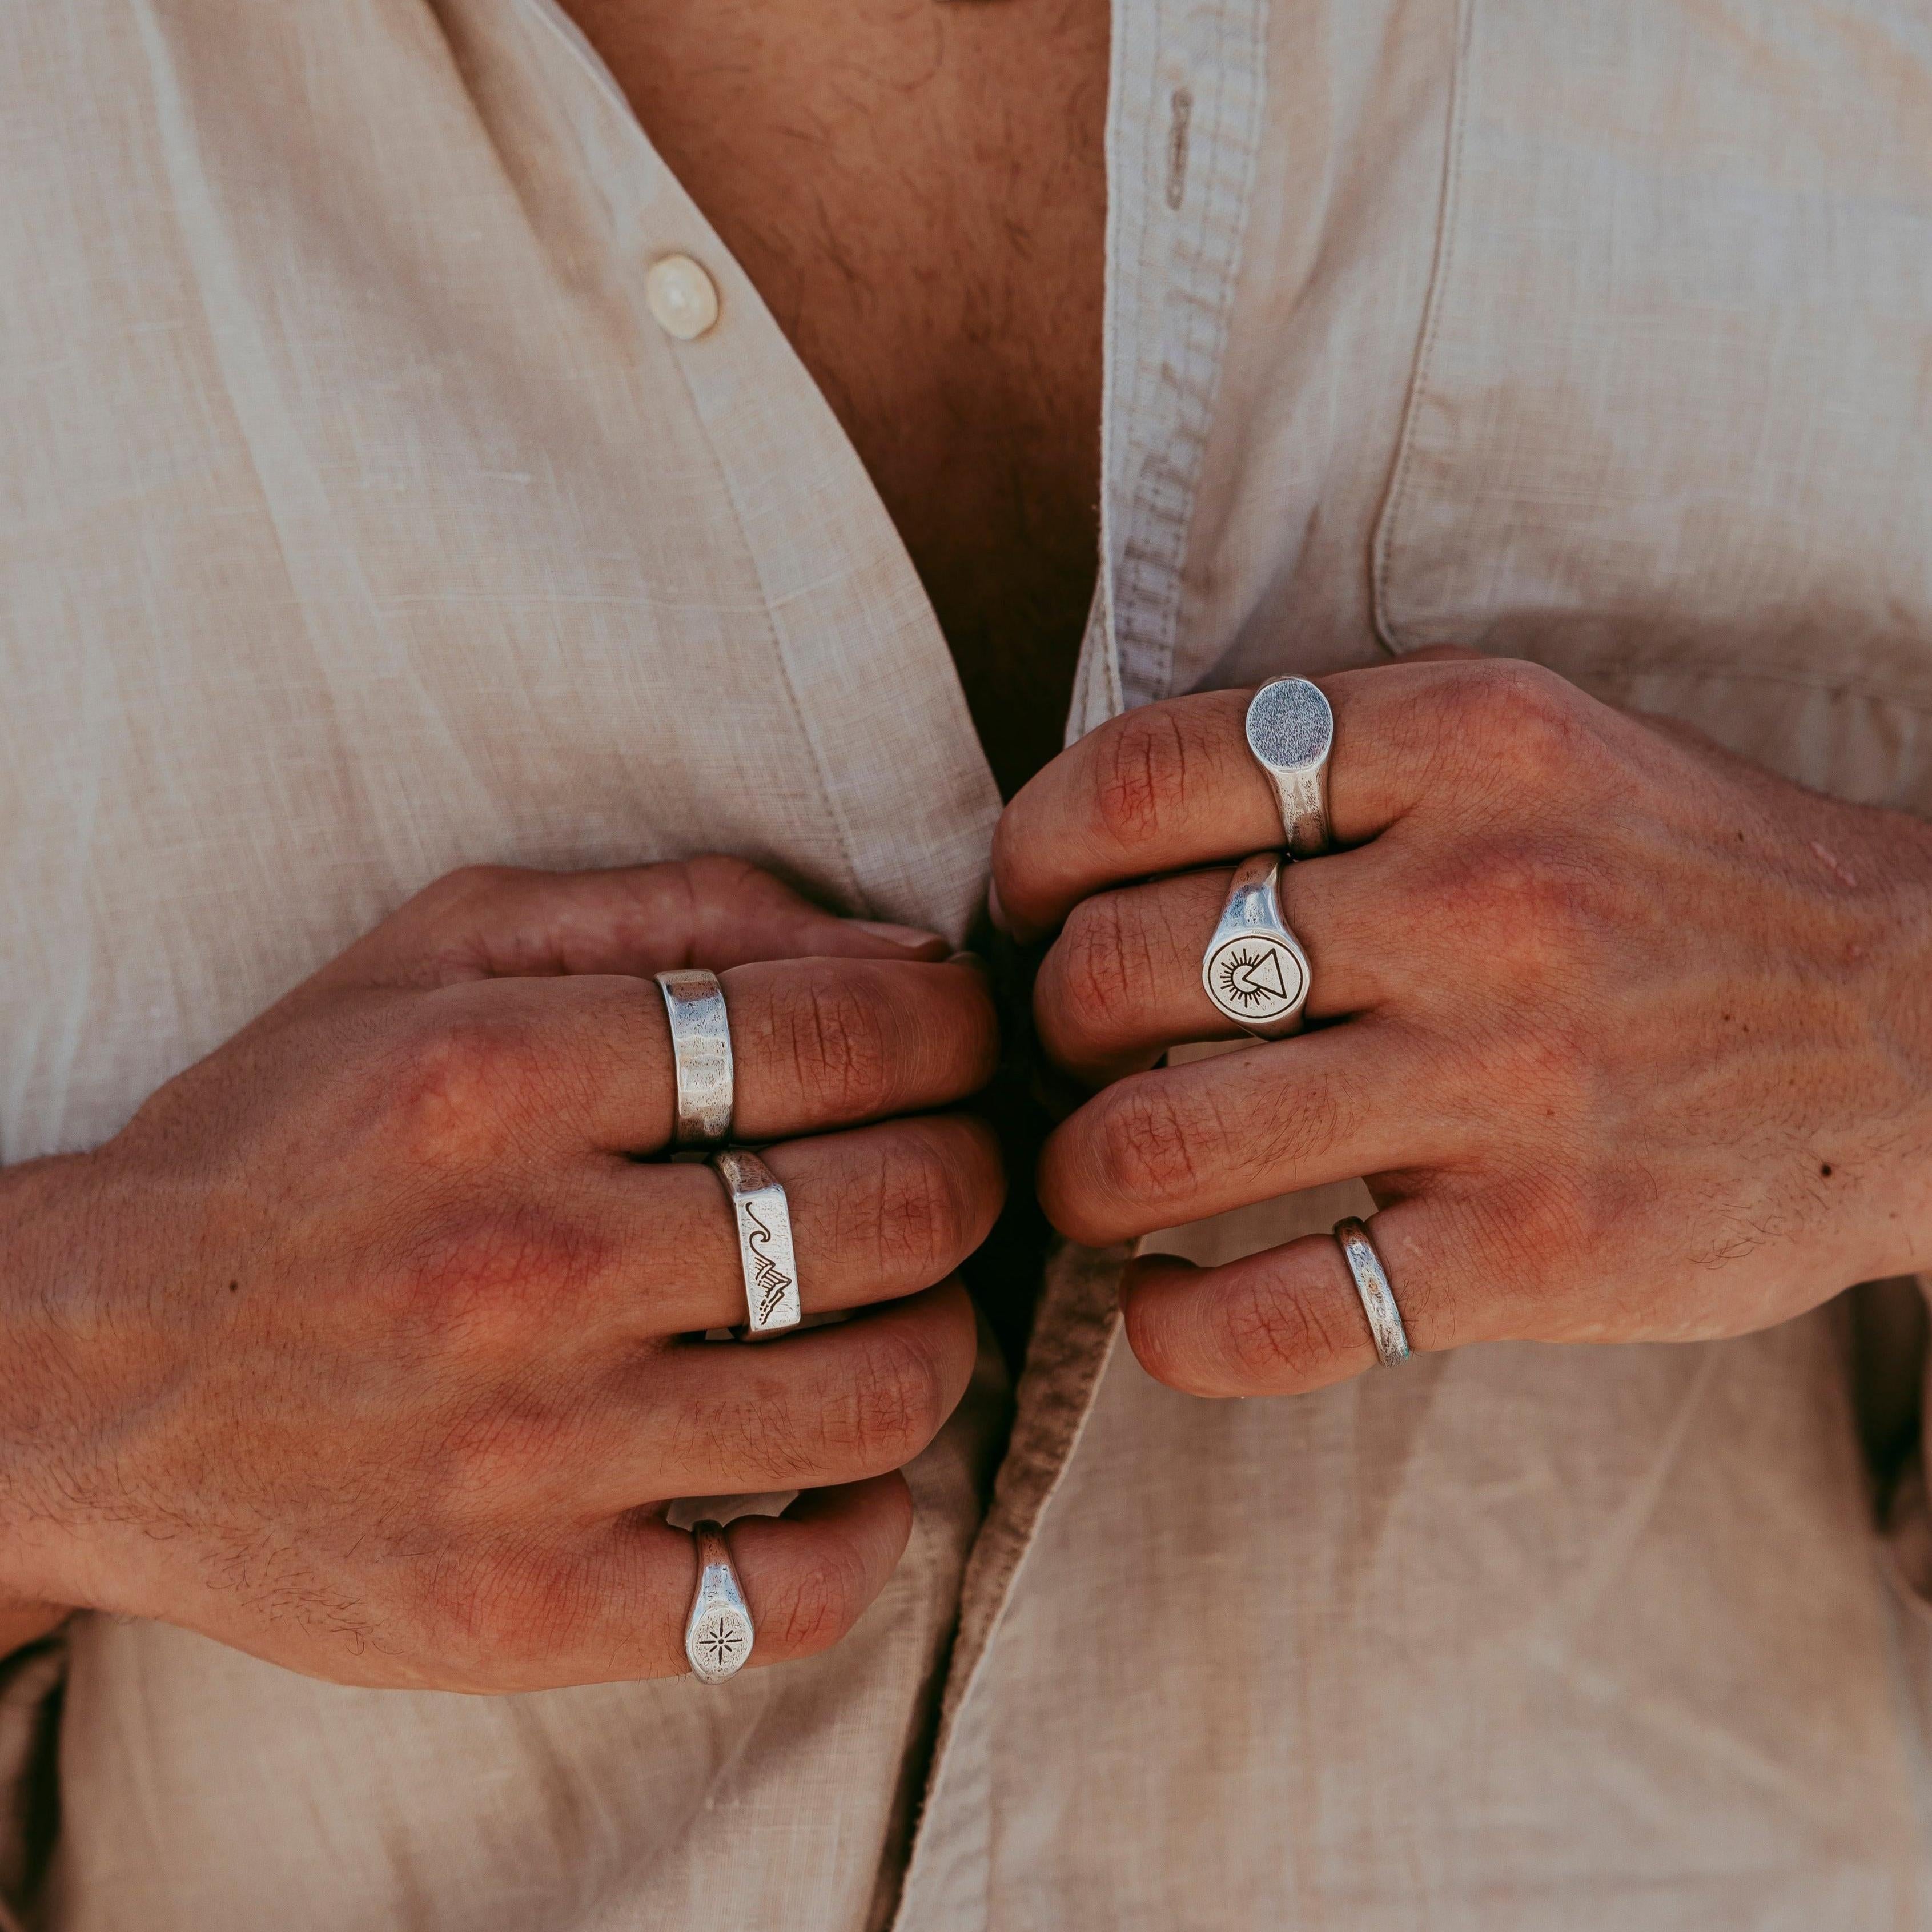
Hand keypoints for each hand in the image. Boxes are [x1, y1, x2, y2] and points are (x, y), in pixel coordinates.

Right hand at [0, 859, 1000, 1687]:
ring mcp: (526, 1460)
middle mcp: (520, 1267)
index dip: (956, 1035)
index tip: (961, 1048)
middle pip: (893, 1208)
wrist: (79, 1374)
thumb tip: (897, 958)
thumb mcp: (438, 950)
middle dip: (975, 1171)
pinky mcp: (522, 1611)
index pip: (841, 1035)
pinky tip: (857, 1471)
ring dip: (948, 1336)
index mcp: (500, 1079)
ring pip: (879, 1396)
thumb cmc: (285, 1136)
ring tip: (911, 1303)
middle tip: (956, 1166)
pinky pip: (791, 1594)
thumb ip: (672, 911)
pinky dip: (877, 1529)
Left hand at [993, 657, 1931, 1395]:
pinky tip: (1162, 1305)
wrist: (1923, 1026)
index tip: (1025, 907)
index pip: (1143, 775)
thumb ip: (1333, 765)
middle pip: (1117, 968)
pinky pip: (1274, 1314)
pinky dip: (1171, 1327)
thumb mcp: (1526, 742)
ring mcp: (1509, 1088)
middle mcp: (1479, 902)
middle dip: (1045, 1028)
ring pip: (1158, 1145)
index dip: (1030, 851)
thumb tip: (1094, 843)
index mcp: (1464, 743)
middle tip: (1062, 1056)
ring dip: (1074, 1179)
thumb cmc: (1674, 878)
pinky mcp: (1540, 1256)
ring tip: (1091, 1182)